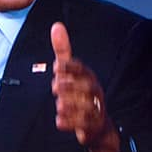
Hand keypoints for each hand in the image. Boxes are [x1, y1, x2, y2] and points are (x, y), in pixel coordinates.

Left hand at [50, 22, 120, 151]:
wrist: (96, 125)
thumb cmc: (80, 94)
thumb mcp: (72, 72)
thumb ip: (64, 51)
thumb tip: (56, 26)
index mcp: (88, 77)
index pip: (82, 68)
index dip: (70, 67)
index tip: (56, 67)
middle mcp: (94, 92)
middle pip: (86, 86)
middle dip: (70, 86)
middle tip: (55, 87)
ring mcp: (95, 109)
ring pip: (86, 106)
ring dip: (71, 105)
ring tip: (59, 105)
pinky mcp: (92, 125)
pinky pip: (84, 124)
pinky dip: (71, 123)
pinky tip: (59, 121)